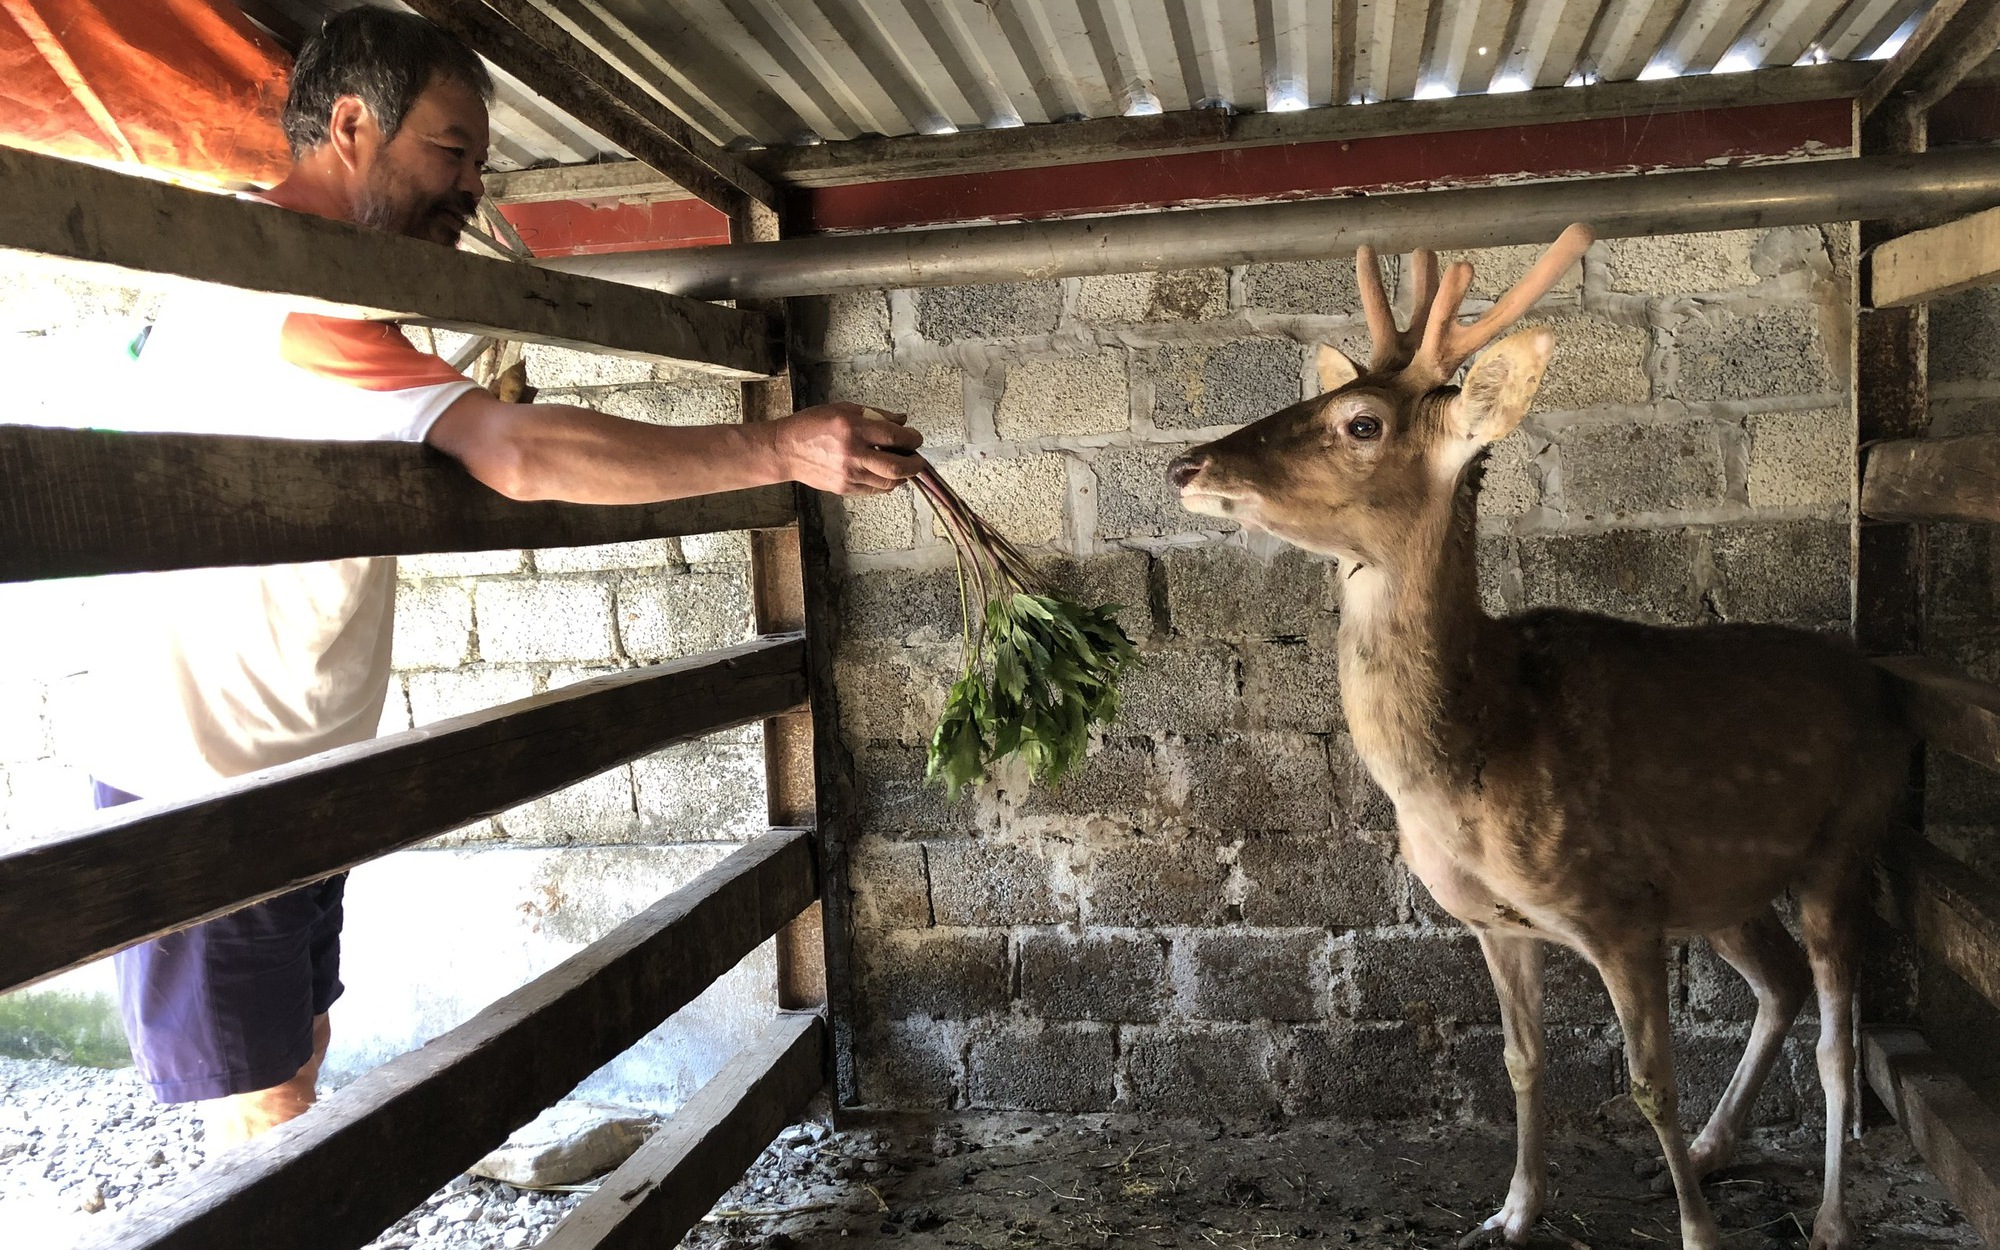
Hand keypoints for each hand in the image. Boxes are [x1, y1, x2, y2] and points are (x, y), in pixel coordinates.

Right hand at [773, 402, 924, 495]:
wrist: (785, 450)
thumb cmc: (812, 425)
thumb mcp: (843, 409)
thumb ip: (875, 415)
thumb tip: (902, 421)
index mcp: (853, 428)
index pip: (895, 436)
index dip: (912, 439)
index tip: (916, 438)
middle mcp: (852, 453)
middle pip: (897, 467)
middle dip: (915, 464)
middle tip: (918, 459)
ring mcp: (848, 474)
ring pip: (889, 483)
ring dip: (901, 476)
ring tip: (901, 466)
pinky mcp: (845, 488)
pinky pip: (874, 490)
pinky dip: (885, 483)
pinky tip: (883, 473)